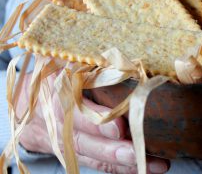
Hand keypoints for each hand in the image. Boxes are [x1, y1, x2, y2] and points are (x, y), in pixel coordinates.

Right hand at [17, 73, 169, 173]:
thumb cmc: (53, 75)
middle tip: (138, 153)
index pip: (75, 110)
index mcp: (54, 93)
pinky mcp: (70, 154)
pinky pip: (94, 163)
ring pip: (90, 157)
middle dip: (111, 150)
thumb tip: (124, 61)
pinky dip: (118, 168)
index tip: (119, 127)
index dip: (96, 121)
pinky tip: (143, 168)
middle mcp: (55, 122)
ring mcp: (61, 142)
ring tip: (153, 165)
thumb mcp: (65, 61)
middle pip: (82, 141)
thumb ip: (89, 62)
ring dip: (122, 164)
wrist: (25, 103)